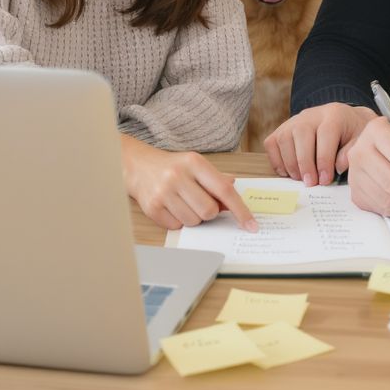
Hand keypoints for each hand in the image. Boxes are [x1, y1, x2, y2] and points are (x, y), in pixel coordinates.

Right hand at [120, 136, 257, 231]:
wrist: (138, 166)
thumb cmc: (173, 167)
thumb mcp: (197, 165)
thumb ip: (218, 180)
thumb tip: (235, 196)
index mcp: (194, 162)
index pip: (224, 190)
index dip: (240, 210)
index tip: (251, 225)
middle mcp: (178, 176)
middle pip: (209, 211)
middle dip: (210, 212)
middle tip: (200, 201)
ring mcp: (163, 192)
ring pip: (194, 221)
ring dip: (194, 217)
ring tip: (183, 202)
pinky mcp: (152, 208)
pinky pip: (177, 226)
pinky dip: (179, 221)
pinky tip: (172, 206)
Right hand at [264, 103, 376, 186]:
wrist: (344, 119)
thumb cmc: (352, 134)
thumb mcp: (360, 141)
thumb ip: (351, 153)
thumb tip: (337, 167)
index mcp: (334, 115)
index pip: (325, 134)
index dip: (324, 160)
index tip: (325, 180)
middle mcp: (311, 114)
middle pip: (301, 133)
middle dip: (305, 162)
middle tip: (310, 183)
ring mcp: (294, 120)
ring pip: (284, 138)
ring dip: (290, 163)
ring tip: (300, 179)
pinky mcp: (283, 128)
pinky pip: (272, 143)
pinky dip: (276, 160)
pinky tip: (289, 172)